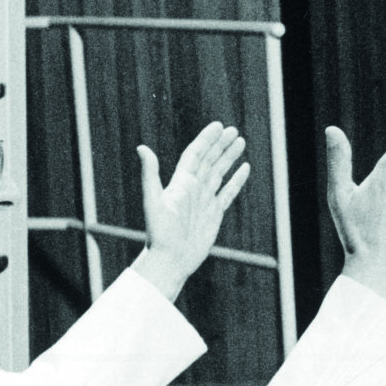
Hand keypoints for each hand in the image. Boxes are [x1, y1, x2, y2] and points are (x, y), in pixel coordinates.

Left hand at [129, 121, 248, 302]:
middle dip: (221, 145)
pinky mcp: (214, 214)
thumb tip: (141, 148)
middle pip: (209, 160)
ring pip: (219, 173)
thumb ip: (150, 174)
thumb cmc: (159, 233)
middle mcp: (193, 188)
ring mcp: (204, 201)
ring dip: (229, 158)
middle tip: (233, 130)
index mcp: (181, 182)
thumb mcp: (154, 201)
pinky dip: (236, 180)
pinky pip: (228, 193)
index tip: (218, 126)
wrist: (171, 259)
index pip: (196, 154)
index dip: (206, 139)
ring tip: (240, 142)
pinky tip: (244, 169)